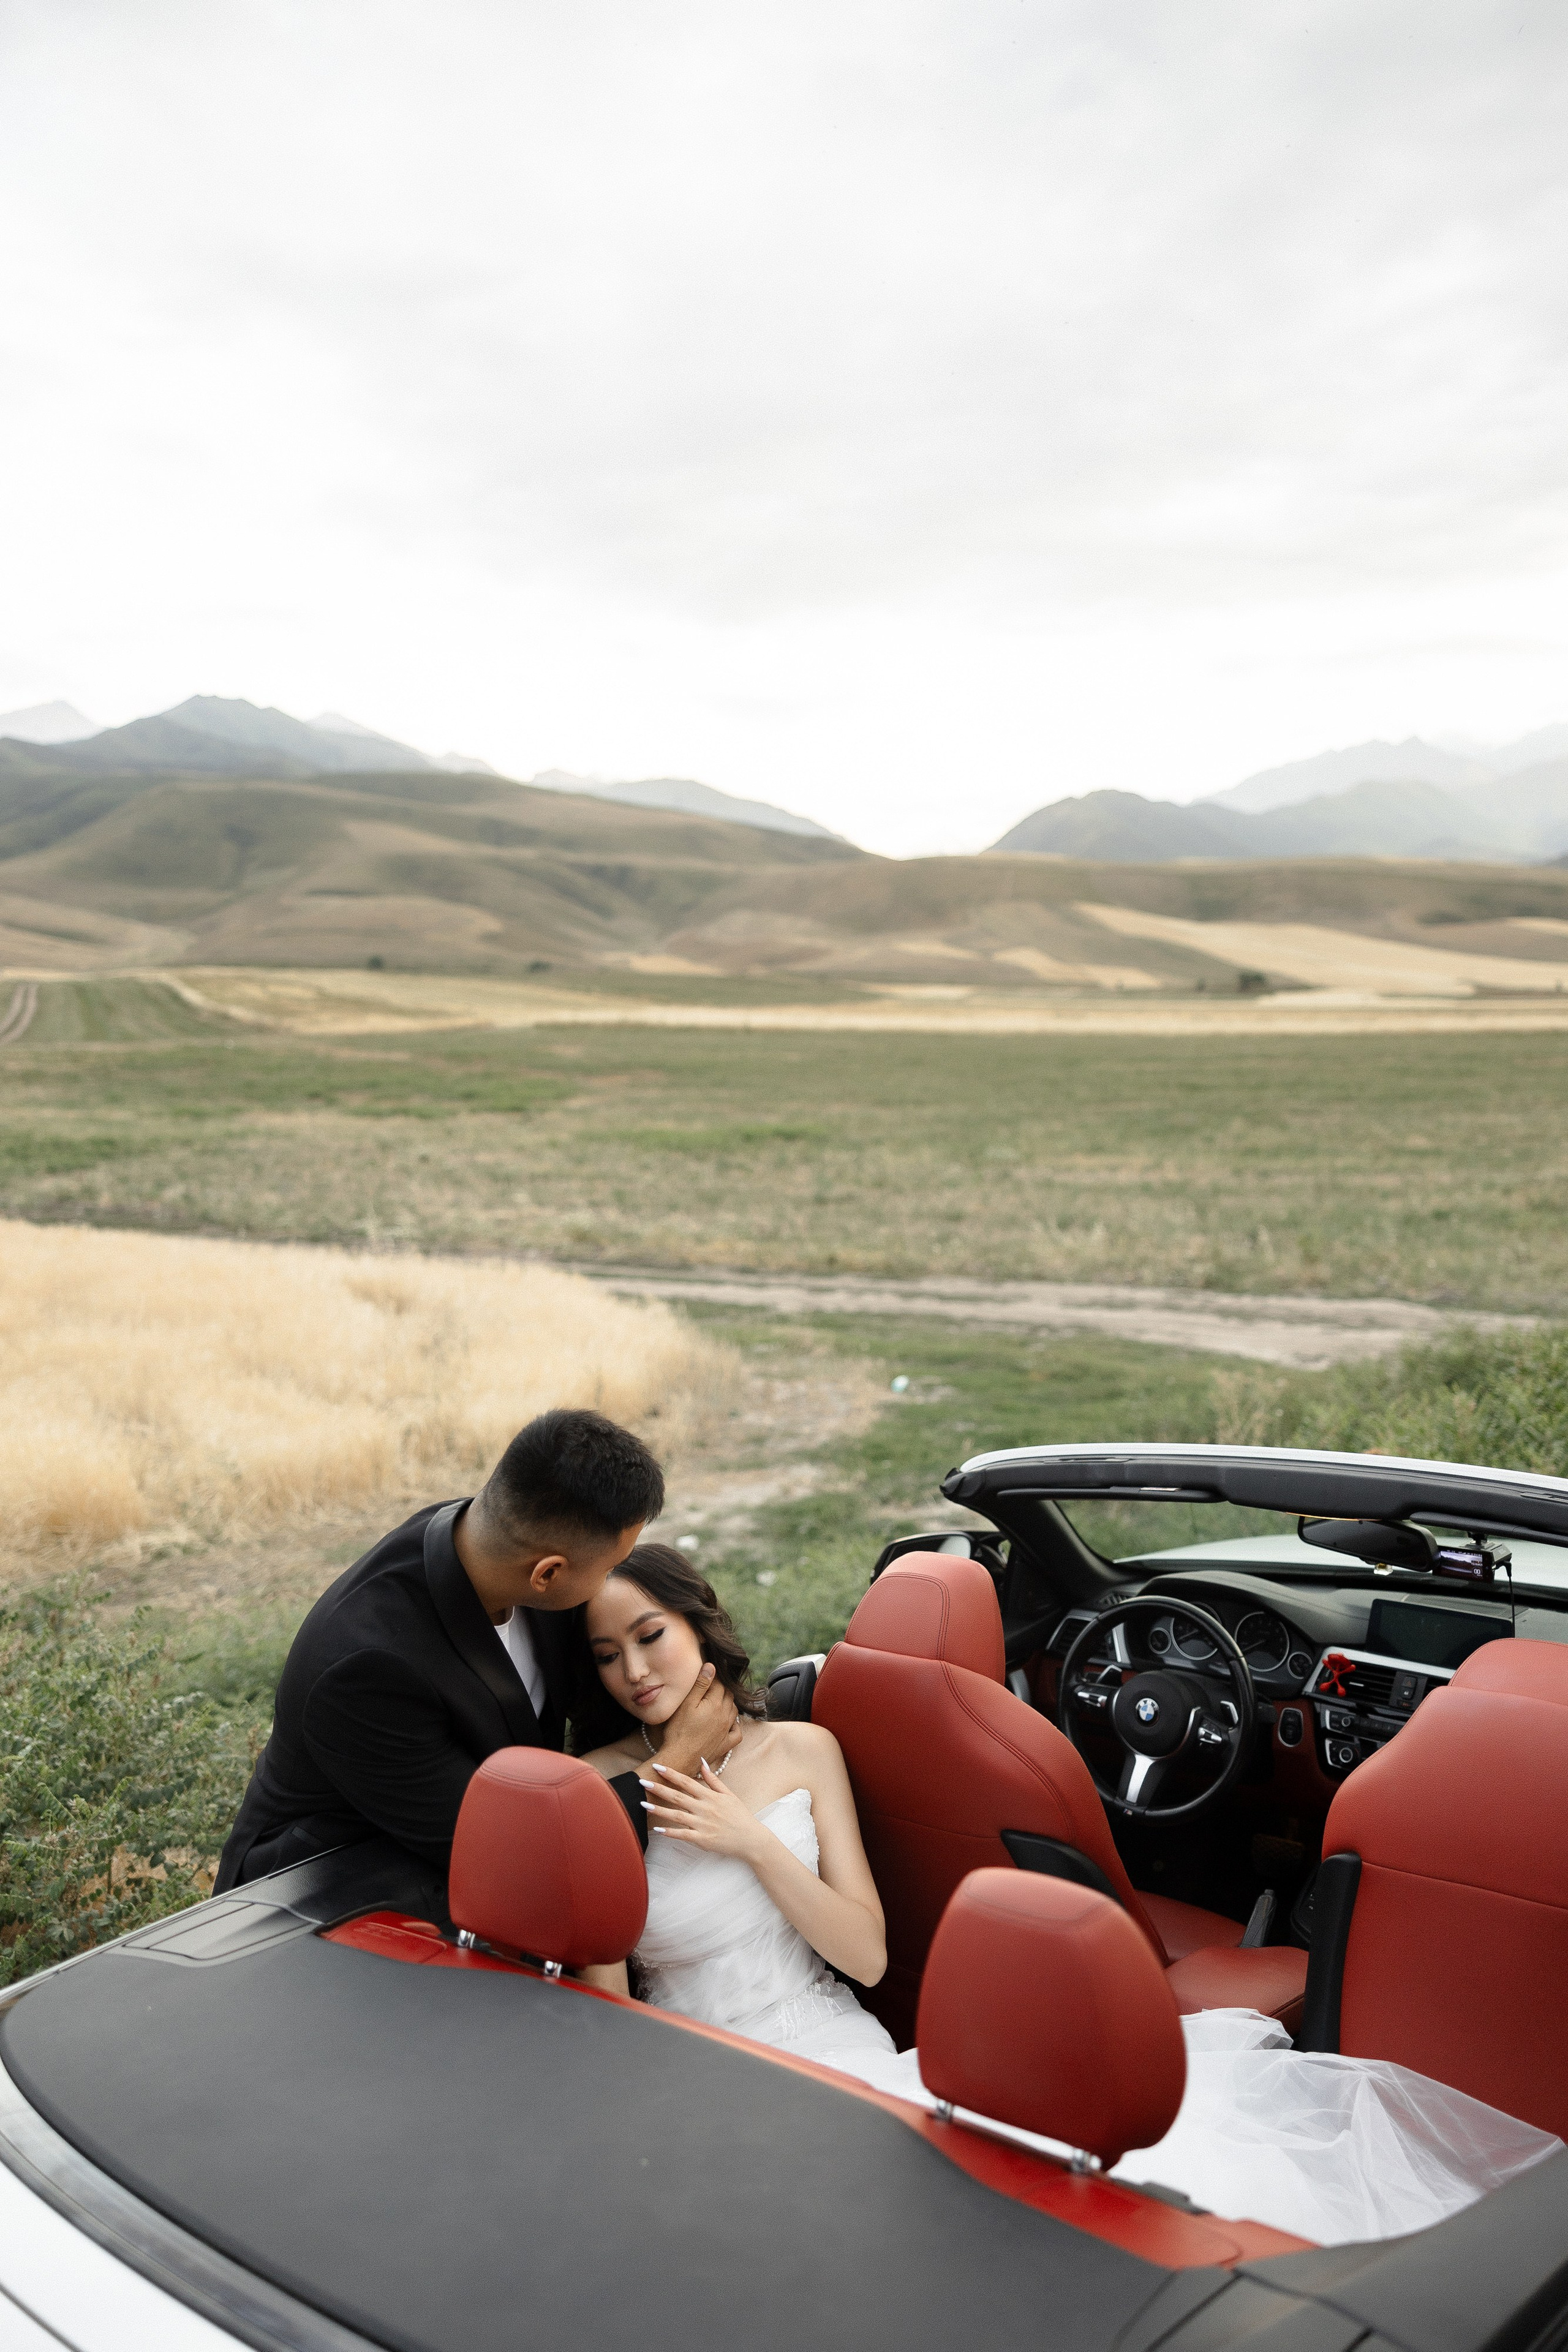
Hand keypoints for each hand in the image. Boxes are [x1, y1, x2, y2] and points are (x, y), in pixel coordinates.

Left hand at [641, 1759, 762, 1861]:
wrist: (751, 1839)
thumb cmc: (740, 1816)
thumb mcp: (729, 1794)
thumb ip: (714, 1779)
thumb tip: (702, 1762)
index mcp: (710, 1796)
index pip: (687, 1781)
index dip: (671, 1774)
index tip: (657, 1766)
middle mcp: (705, 1809)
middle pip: (678, 1796)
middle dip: (659, 1788)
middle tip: (642, 1782)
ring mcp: (703, 1825)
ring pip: (677, 1815)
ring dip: (659, 1809)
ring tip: (643, 1804)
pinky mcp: (702, 1840)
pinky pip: (683, 1835)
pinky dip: (670, 1832)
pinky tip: (657, 1829)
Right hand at [651, 1662, 739, 1781]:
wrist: (680, 1757)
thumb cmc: (679, 1730)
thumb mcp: (687, 1704)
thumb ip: (700, 1684)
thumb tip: (712, 1667)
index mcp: (715, 1704)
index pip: (719, 1684)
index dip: (713, 1678)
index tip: (707, 1675)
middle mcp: (725, 1716)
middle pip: (729, 1696)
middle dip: (722, 1689)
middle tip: (711, 1687)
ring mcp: (726, 1731)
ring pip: (734, 1711)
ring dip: (729, 1704)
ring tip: (719, 1701)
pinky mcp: (725, 1744)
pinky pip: (737, 1732)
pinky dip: (735, 1725)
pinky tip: (729, 1723)